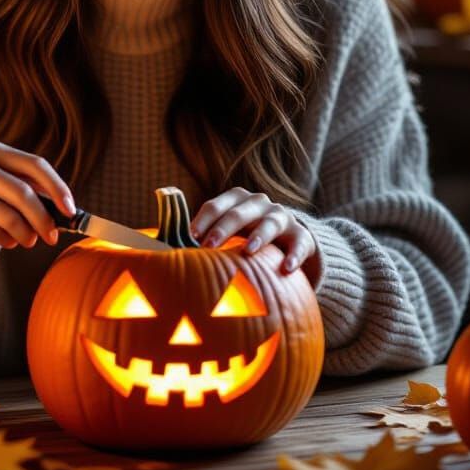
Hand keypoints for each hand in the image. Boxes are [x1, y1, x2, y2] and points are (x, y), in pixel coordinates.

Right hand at [0, 141, 75, 257]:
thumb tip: (69, 214)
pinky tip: (9, 241)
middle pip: (21, 192)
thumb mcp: (10, 185)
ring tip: (29, 240)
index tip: (71, 211)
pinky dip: (6, 240)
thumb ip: (36, 193)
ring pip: (6, 215)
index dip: (57, 188)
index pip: (35, 165)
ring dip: (25, 233)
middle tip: (52, 237)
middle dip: (42, 218)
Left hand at [190, 187, 317, 276]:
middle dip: (222, 228)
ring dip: (258, 236)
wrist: (288, 240)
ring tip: (248, 251)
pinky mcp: (301, 236)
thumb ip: (205, 238)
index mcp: (236, 200)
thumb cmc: (246, 237)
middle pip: (239, 212)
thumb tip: (168, 252)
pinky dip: (294, 255)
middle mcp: (259, 203)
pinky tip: (286, 269)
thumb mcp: (228, 233)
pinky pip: (300, 244)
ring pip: (269, 223)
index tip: (191, 237)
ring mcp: (281, 217)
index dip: (202, 220)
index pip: (216, 205)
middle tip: (208, 246)